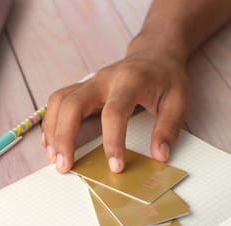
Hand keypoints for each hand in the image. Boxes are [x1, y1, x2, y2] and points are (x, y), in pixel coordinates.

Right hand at [41, 49, 189, 173]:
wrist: (155, 53)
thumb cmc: (167, 78)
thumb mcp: (179, 101)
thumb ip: (168, 128)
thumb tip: (159, 156)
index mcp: (129, 81)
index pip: (114, 113)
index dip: (112, 142)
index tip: (116, 167)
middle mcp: (104, 79)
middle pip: (73, 104)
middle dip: (65, 136)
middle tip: (64, 166)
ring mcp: (90, 82)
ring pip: (60, 101)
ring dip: (53, 130)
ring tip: (54, 158)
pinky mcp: (84, 88)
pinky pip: (59, 101)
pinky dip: (51, 122)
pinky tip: (51, 142)